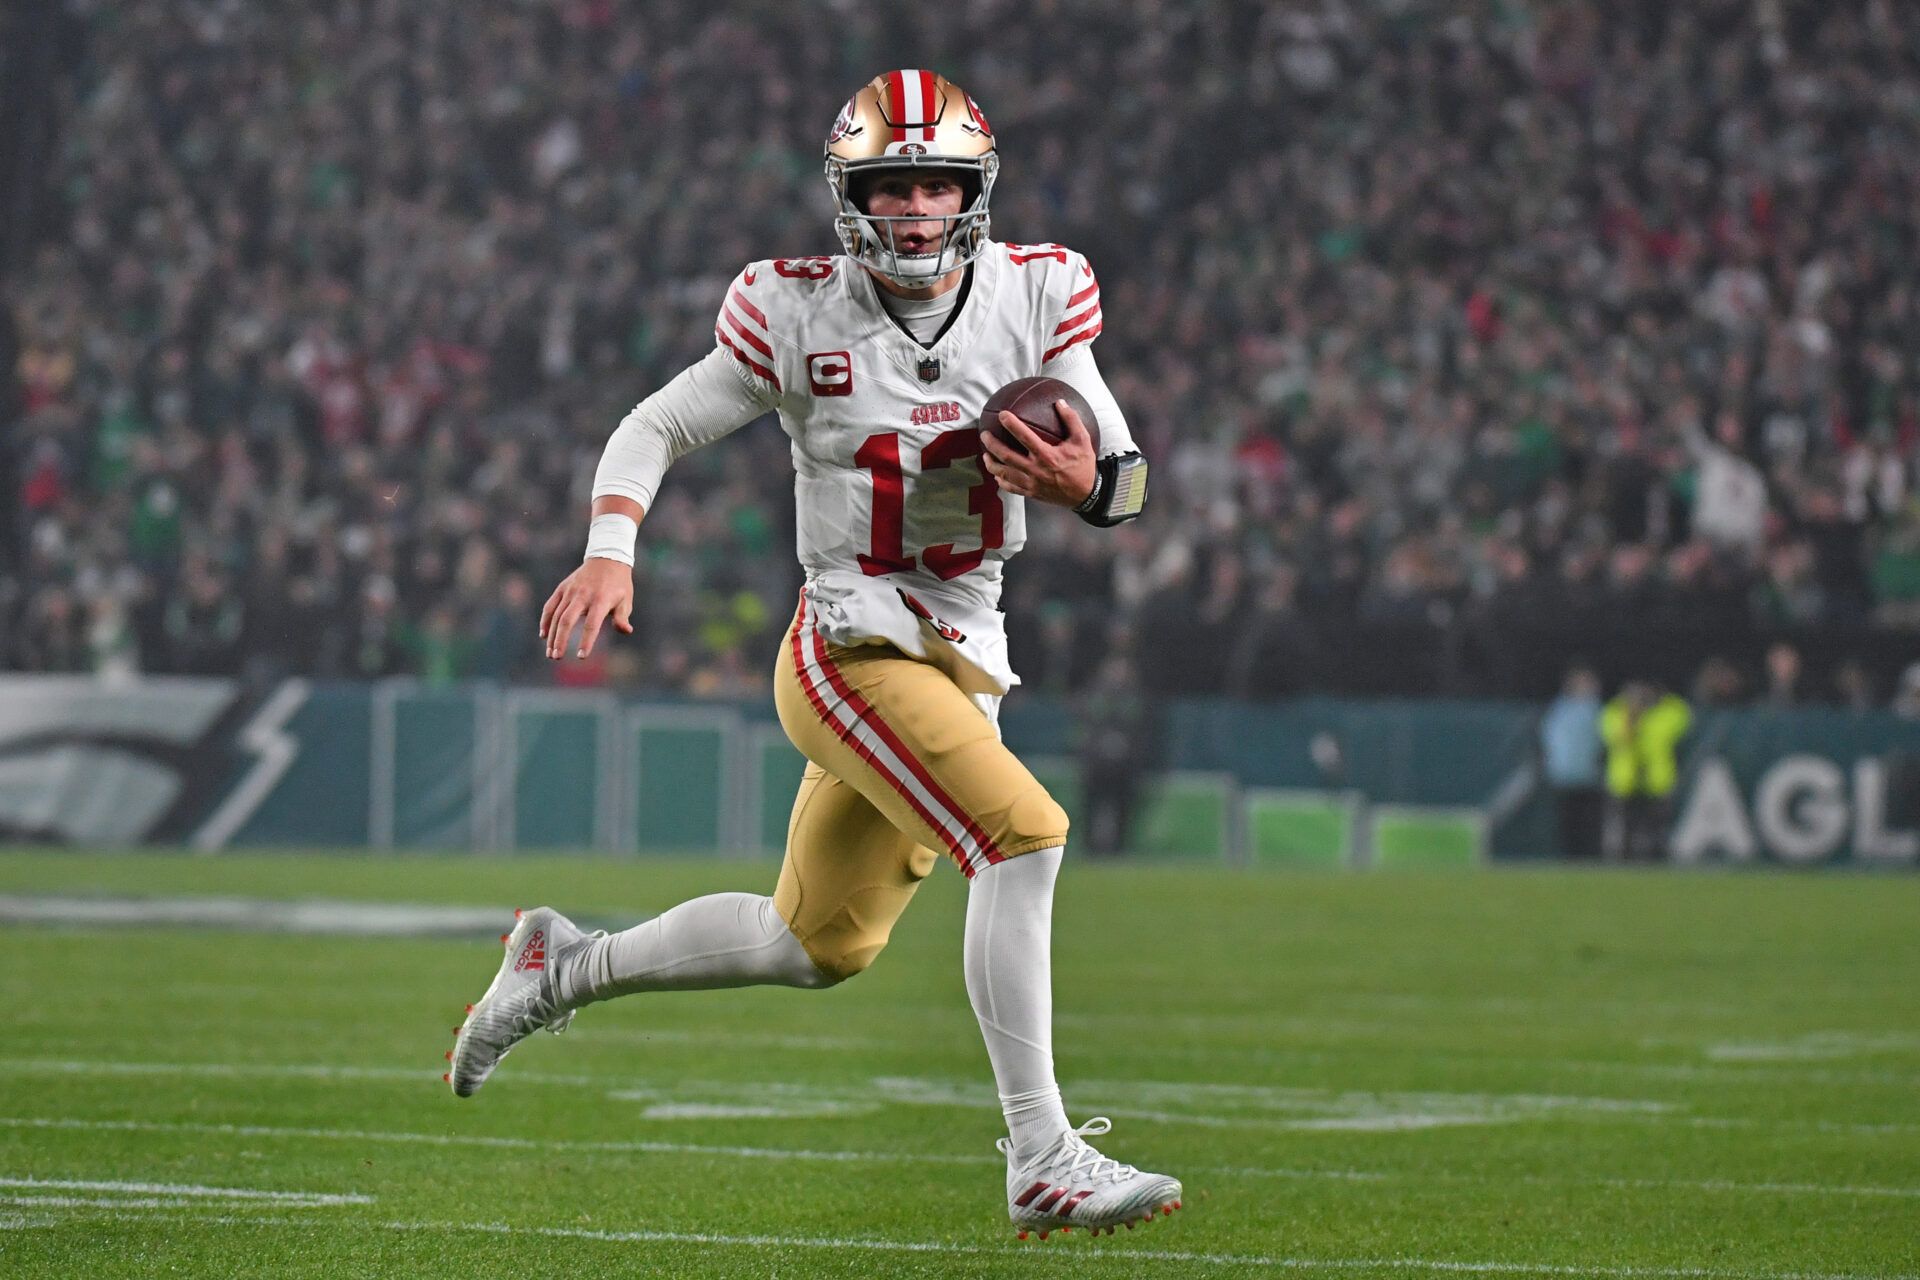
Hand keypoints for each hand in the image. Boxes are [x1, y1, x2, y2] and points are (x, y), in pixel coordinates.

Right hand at [539, 558, 634, 659]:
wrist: (607, 559)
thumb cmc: (618, 584)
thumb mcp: (626, 599)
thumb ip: (622, 617)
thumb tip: (626, 631)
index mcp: (600, 600)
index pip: (592, 625)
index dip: (586, 641)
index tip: (581, 656)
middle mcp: (582, 595)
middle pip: (567, 621)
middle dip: (560, 640)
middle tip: (556, 657)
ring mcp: (570, 591)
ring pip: (556, 615)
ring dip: (551, 635)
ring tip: (550, 653)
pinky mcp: (562, 588)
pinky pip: (550, 606)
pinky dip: (545, 621)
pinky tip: (543, 635)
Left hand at [980, 401, 1096, 506]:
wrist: (1087, 494)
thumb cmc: (1084, 466)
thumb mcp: (1082, 440)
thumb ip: (1071, 420)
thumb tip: (1060, 402)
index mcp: (1047, 456)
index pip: (1024, 436)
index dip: (1011, 424)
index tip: (1002, 414)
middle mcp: (1035, 470)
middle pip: (1006, 456)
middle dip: (992, 444)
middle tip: (984, 434)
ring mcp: (1031, 483)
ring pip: (1004, 473)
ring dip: (991, 464)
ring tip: (985, 455)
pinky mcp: (1031, 493)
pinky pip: (1010, 488)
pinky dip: (1001, 481)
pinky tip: (997, 475)